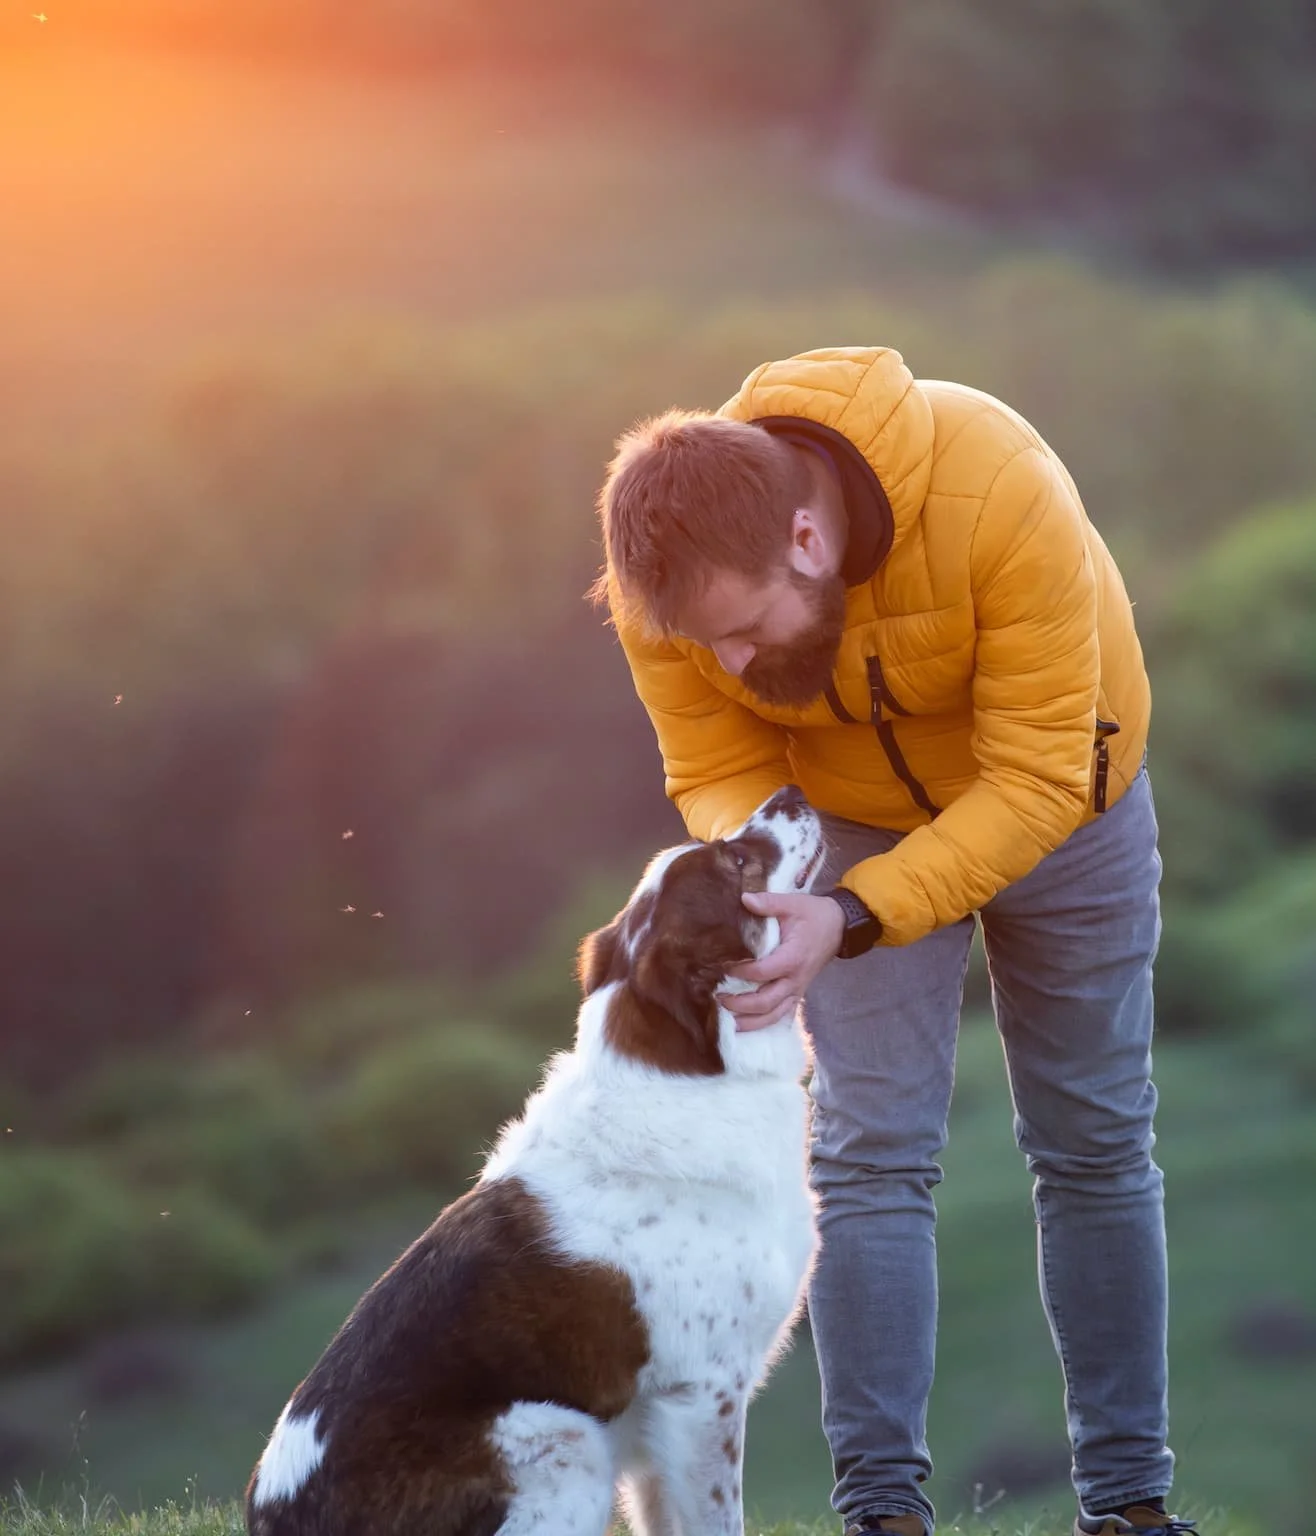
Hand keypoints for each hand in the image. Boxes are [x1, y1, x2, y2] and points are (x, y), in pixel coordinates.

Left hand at [720, 891, 844, 1032]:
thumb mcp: (792, 903)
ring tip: (730, 1021)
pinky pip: (782, 1014)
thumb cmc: (814, 915)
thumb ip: (768, 903)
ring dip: (752, 1022)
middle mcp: (795, 978)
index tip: (724, 966)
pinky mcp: (798, 992)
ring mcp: (798, 988)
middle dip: (741, 1005)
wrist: (839, 926)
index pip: (763, 972)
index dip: (741, 972)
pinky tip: (748, 1025)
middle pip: (767, 1002)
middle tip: (719, 999)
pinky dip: (765, 1022)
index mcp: (792, 957)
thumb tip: (744, 898)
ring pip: (775, 1015)